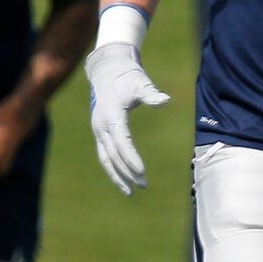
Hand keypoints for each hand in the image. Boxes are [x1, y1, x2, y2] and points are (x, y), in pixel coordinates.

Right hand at [85, 41, 169, 194]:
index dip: (131, 157)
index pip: (121, 141)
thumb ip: (151, 93)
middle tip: (144, 185)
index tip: (142, 172)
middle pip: (113, 154)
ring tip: (131, 192)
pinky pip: (105, 155)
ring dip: (117, 176)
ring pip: (106, 158)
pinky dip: (113, 169)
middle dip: (127, 171)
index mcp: (111, 115)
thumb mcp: (140, 82)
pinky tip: (123, 181)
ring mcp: (98, 130)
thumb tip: (165, 100)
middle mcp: (101, 125)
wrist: (108, 69)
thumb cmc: (127, 76)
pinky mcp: (100, 132)